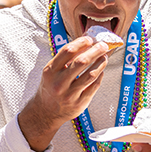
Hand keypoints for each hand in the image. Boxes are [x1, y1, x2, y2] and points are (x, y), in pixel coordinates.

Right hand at [19, 37, 109, 151]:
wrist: (46, 112)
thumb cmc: (51, 87)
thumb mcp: (51, 72)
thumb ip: (65, 59)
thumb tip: (86, 43)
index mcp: (50, 71)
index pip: (68, 51)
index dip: (81, 42)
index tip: (90, 39)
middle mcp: (59, 82)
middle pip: (82, 61)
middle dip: (96, 51)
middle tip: (104, 45)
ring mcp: (69, 94)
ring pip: (91, 74)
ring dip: (101, 63)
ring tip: (104, 57)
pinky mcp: (79, 103)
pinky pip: (94, 86)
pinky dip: (100, 76)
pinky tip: (101, 70)